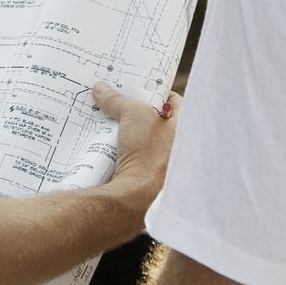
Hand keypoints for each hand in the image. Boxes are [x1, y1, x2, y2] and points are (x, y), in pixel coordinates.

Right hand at [92, 82, 182, 211]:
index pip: (174, 101)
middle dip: (137, 112)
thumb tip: (100, 88)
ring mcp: (163, 164)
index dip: (155, 91)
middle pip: (155, 120)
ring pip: (142, 140)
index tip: (138, 87)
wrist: (138, 197)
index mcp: (185, 127)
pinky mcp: (147, 178)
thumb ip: (118, 100)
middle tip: (119, 102)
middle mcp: (178, 146)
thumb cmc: (148, 152)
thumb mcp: (133, 115)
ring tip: (108, 120)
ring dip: (127, 132)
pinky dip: (122, 150)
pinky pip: (132, 157)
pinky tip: (105, 143)